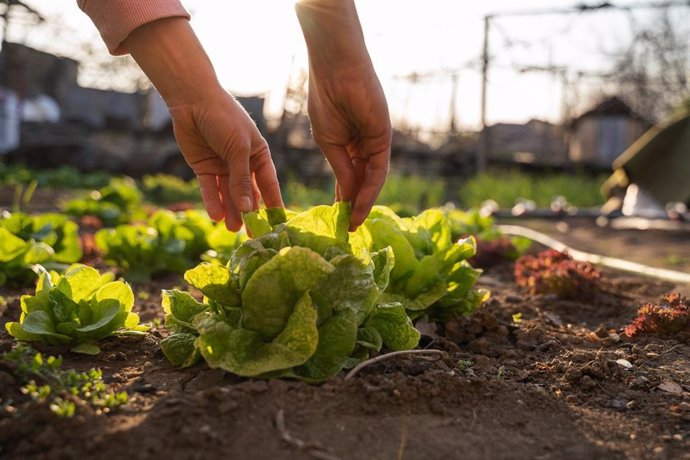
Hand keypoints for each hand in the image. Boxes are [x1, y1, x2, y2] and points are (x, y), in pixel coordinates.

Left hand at [169, 90, 282, 230]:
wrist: (192, 100)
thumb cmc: (223, 118)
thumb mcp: (238, 149)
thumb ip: (242, 180)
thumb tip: (248, 209)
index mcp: (259, 156)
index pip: (269, 185)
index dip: (273, 205)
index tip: (277, 226)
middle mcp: (243, 164)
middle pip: (248, 194)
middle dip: (250, 214)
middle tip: (253, 236)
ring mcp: (223, 167)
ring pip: (228, 195)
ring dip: (231, 211)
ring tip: (232, 229)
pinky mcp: (205, 168)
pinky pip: (210, 189)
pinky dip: (212, 201)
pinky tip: (216, 215)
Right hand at [307, 64, 390, 230]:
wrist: (336, 72)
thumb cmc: (326, 101)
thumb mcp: (329, 143)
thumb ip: (341, 171)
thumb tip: (347, 199)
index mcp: (346, 145)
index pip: (346, 178)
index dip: (342, 199)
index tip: (337, 221)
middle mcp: (362, 146)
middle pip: (360, 182)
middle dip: (355, 206)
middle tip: (348, 230)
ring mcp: (374, 143)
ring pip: (370, 180)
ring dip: (363, 203)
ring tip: (354, 224)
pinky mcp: (383, 139)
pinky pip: (377, 171)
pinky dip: (369, 190)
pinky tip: (359, 205)